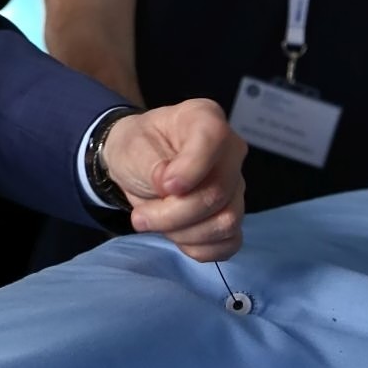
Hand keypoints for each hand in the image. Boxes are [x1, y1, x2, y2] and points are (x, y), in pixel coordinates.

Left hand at [103, 99, 245, 261]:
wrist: (138, 165)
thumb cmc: (137, 147)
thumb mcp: (131, 146)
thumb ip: (150, 164)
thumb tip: (170, 187)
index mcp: (206, 119)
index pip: (214, 139)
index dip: (191, 168)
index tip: (163, 186)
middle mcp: (231, 152)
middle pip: (217, 192)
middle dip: (173, 213)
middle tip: (140, 217)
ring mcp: (236, 186)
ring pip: (226, 222)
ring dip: (183, 233)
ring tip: (156, 222)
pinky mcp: (234, 215)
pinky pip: (229, 243)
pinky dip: (199, 248)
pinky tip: (177, 236)